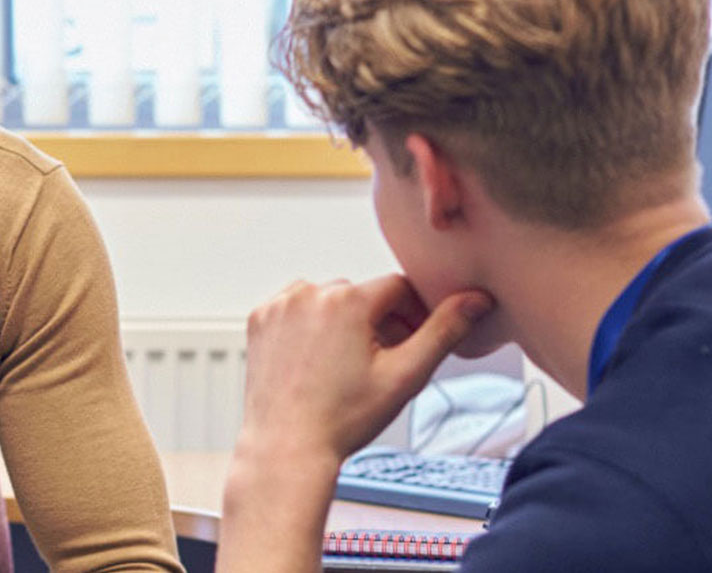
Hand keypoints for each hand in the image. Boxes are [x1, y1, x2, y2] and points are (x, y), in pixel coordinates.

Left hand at [237, 274, 494, 465]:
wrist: (287, 447)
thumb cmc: (343, 419)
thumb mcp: (405, 376)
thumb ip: (444, 331)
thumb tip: (476, 299)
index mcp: (346, 300)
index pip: (398, 288)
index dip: (413, 314)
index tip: (411, 343)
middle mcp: (308, 293)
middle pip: (362, 294)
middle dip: (378, 321)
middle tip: (382, 362)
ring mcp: (279, 305)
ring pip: (328, 299)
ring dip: (342, 321)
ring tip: (346, 364)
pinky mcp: (259, 319)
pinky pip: (296, 309)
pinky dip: (309, 325)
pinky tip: (317, 360)